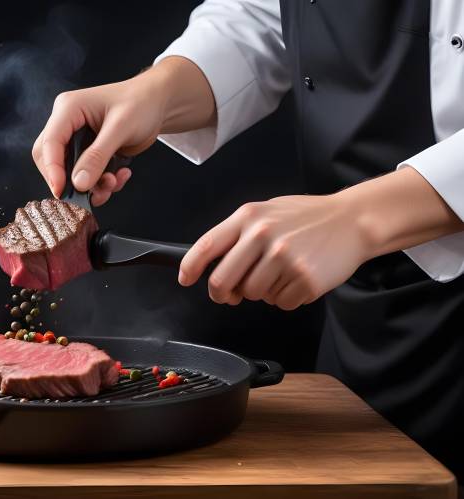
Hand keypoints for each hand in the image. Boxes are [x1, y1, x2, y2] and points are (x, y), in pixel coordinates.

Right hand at [32, 56, 215, 205]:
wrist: (159, 103)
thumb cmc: (141, 103)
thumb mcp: (120, 128)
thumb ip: (98, 156)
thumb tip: (79, 182)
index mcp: (68, 109)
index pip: (49, 143)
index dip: (52, 169)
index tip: (61, 191)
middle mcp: (68, 123)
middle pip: (52, 159)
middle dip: (71, 181)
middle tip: (91, 194)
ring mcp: (77, 139)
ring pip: (70, 171)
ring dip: (91, 185)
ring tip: (113, 183)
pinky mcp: (89, 152)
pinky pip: (86, 175)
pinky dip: (102, 183)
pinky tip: (120, 175)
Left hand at [178, 194, 368, 309]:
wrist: (352, 220)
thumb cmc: (306, 218)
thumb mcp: (267, 212)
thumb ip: (239, 235)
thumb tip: (213, 268)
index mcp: (249, 217)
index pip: (207, 245)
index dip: (190, 267)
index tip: (185, 280)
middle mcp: (262, 235)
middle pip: (222, 281)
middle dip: (221, 294)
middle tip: (229, 295)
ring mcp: (284, 258)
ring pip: (253, 295)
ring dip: (262, 292)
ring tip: (280, 273)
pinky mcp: (304, 279)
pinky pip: (281, 303)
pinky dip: (286, 297)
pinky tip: (298, 278)